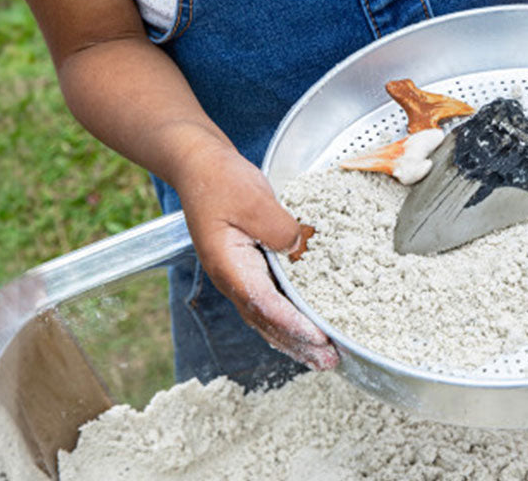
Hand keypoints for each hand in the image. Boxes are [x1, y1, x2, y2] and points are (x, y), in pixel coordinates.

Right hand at [176, 144, 338, 370]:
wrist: (198, 165)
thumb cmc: (220, 180)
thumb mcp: (254, 199)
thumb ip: (280, 228)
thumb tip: (301, 249)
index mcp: (230, 266)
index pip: (266, 305)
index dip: (294, 325)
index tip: (319, 339)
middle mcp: (232, 277)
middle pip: (267, 322)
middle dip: (298, 345)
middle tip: (329, 362)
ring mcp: (238, 273)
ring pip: (267, 317)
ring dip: (294, 338)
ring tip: (321, 356)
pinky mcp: (247, 264)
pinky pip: (269, 299)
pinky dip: (288, 317)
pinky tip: (304, 325)